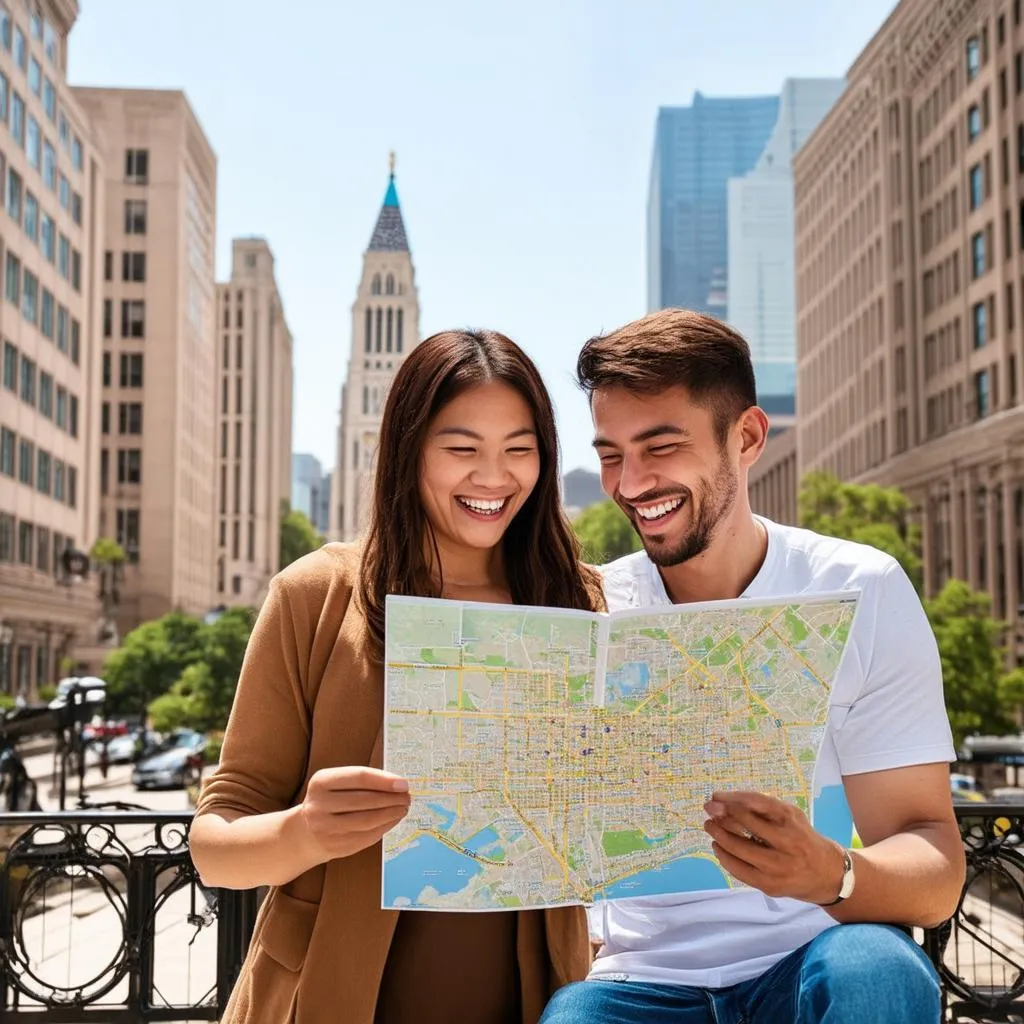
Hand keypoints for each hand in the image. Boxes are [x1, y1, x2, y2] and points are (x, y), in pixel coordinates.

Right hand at [297, 766, 410, 863]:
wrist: (304, 832)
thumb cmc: (329, 800)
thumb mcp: (336, 783)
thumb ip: (362, 781)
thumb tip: (398, 785)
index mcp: (320, 782)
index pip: (359, 778)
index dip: (384, 781)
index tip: (404, 784)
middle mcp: (319, 805)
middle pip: (365, 801)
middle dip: (391, 798)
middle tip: (407, 797)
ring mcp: (325, 829)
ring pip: (367, 821)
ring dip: (391, 814)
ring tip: (403, 808)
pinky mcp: (334, 847)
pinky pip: (365, 837)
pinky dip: (384, 828)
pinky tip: (393, 820)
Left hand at [703, 790, 846, 904]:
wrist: (827, 875)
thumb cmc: (801, 837)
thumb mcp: (790, 816)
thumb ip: (759, 806)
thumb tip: (720, 801)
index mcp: (792, 820)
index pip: (757, 804)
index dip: (732, 799)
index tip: (715, 796)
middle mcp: (787, 843)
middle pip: (746, 826)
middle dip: (722, 817)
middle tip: (708, 810)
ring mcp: (778, 867)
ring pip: (739, 850)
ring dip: (719, 836)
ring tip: (710, 827)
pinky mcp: (770, 886)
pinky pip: (739, 871)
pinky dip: (725, 858)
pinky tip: (719, 848)